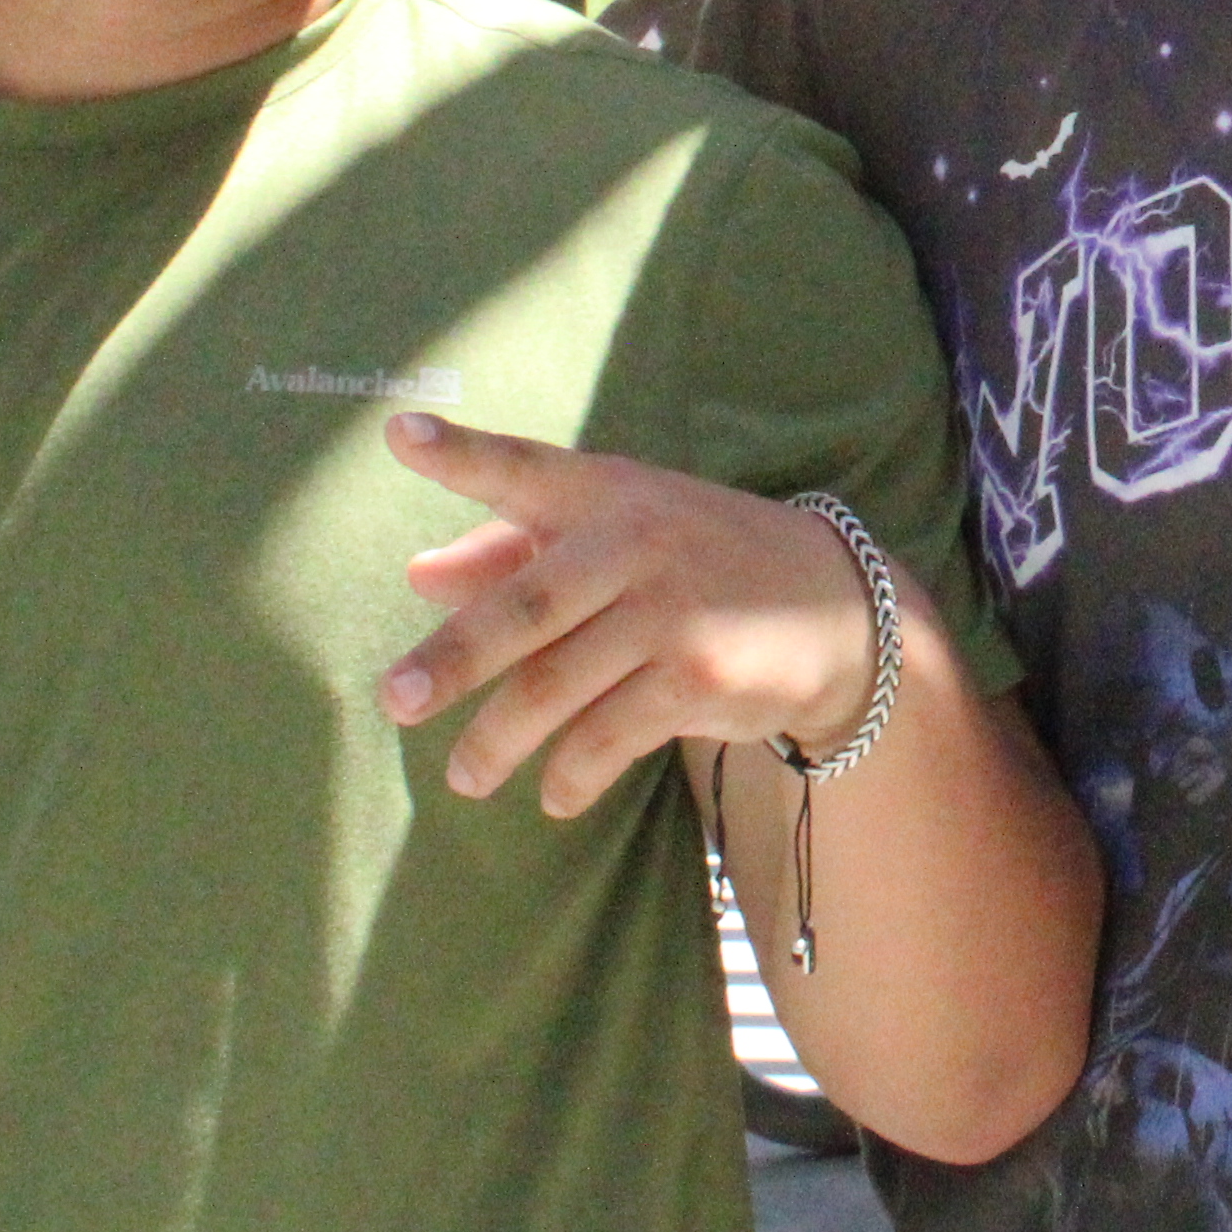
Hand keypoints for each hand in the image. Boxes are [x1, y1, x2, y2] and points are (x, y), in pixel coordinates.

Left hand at [379, 416, 885, 812]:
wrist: (836, 608)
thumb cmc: (696, 561)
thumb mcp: (619, 531)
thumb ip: (515, 548)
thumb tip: (418, 576)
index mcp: (609, 492)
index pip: (525, 468)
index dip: (461, 454)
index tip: (399, 435)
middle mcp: (639, 542)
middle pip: (526, 604)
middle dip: (454, 657)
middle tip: (395, 701)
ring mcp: (672, 612)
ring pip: (558, 687)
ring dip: (498, 741)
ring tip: (463, 779)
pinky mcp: (699, 679)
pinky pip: (610, 737)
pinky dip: (571, 775)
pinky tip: (553, 796)